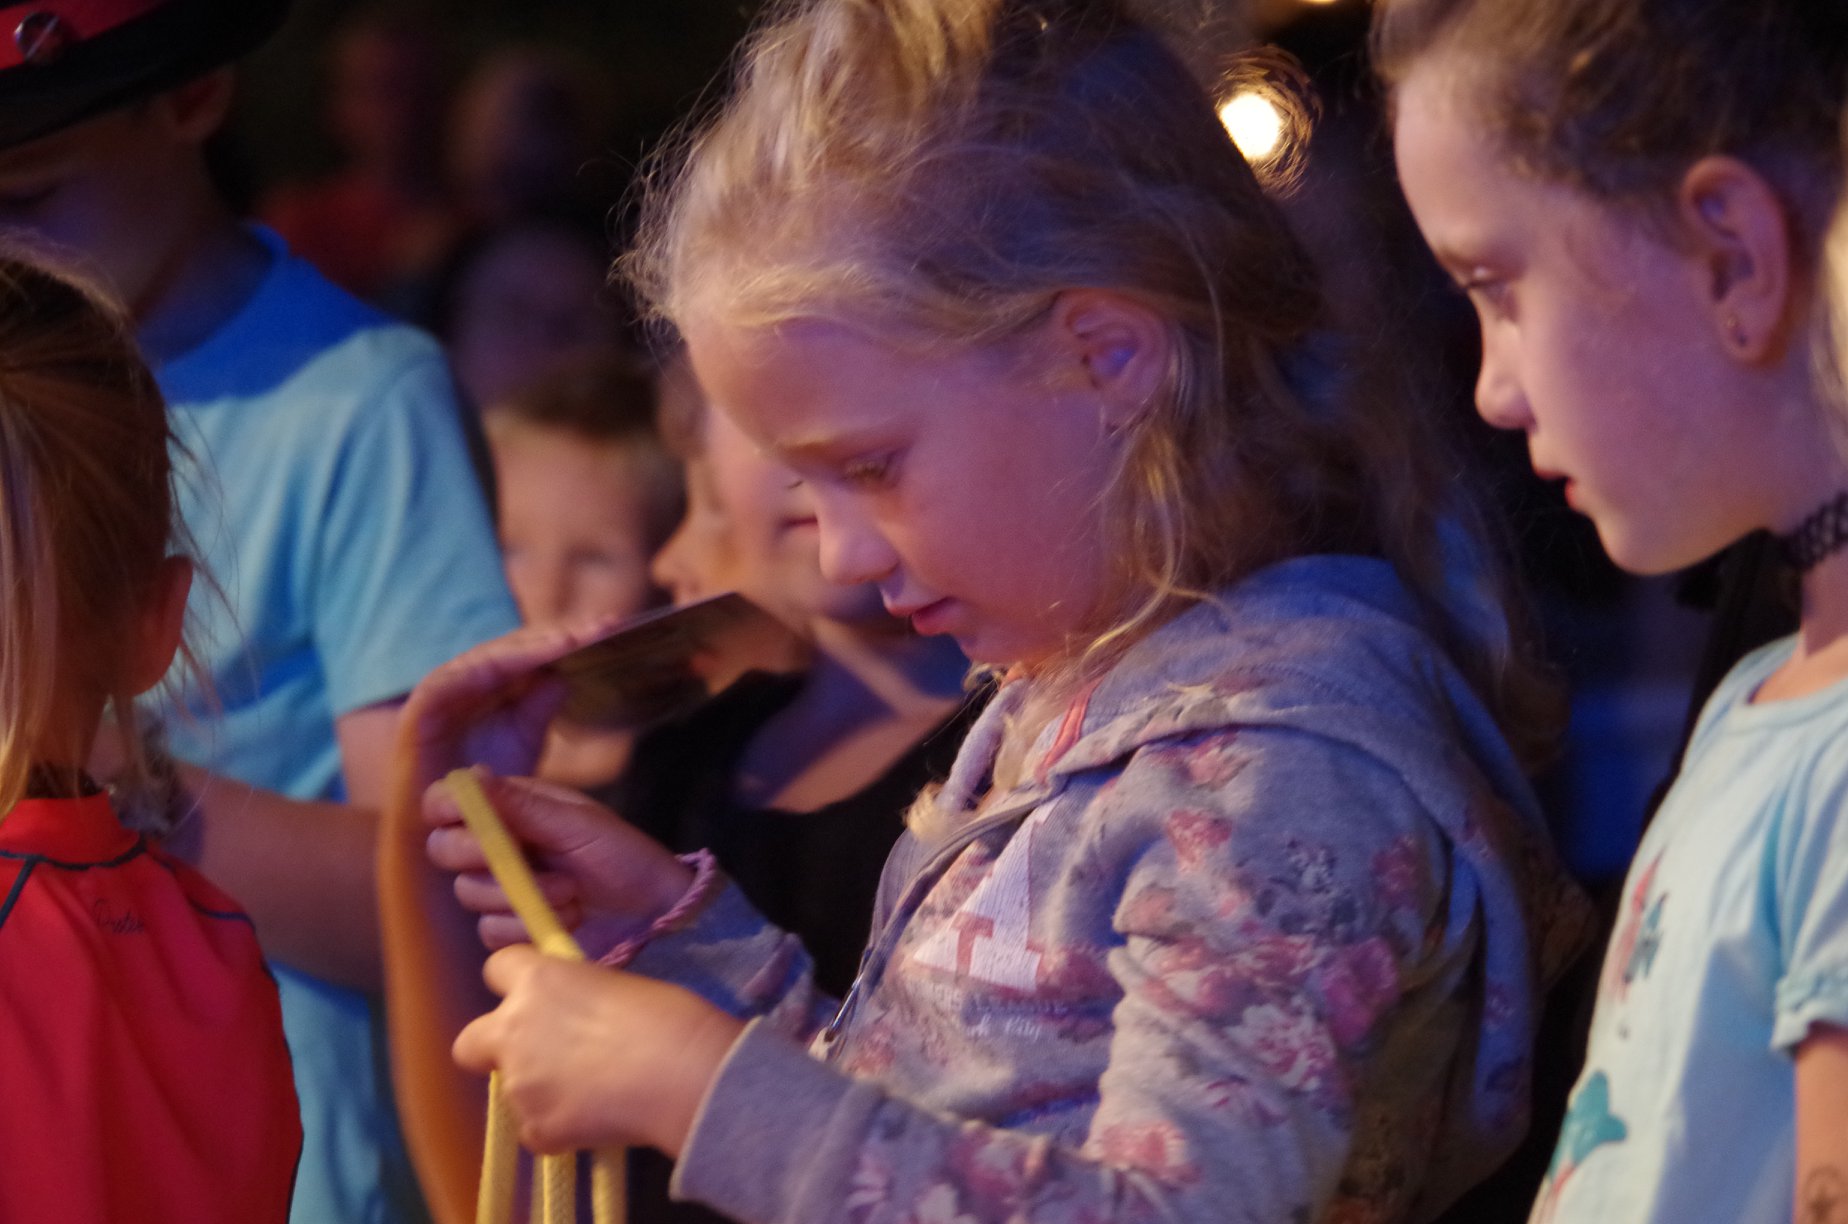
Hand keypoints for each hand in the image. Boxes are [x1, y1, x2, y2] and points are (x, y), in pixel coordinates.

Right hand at [401, 619, 626, 790]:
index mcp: (493, 682)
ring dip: (532, 645)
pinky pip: (452, 680)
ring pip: (491, 656)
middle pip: (519, 646)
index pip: (538, 651)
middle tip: (607, 625)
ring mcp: (442, 692)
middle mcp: (467, 679)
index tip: (616, 629)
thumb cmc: (485, 791)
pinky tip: (526, 657)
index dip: (575, 639)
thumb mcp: (522, 741)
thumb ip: (539, 705)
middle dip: (563, 633)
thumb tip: (560, 670)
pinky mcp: (419, 712)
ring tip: (573, 639)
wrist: (445, 837)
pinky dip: (488, 666)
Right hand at [424, 772, 692, 949]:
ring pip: (469, 893)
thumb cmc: (624, 856)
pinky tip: (569, 916)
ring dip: (521, 894)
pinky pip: (491, 932)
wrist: (654, 911)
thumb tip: (471, 774)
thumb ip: (522, 805)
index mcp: (511, 809)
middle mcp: (499, 847)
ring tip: (571, 890)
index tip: (461, 816)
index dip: (445, 806)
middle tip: (521, 858)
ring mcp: (502, 889)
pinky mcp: (511, 929)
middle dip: (478, 854)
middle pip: (443, 849)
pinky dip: (527, 926)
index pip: (449, 802)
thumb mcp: (577, 823)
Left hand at [452, 946, 743, 1156]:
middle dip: (493, 1049)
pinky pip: (535, 1131)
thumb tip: (576, 1017)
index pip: (497, 967)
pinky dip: (558, 1129)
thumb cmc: (665, 1016)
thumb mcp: (614, 986)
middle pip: (468, 1043)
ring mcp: (519, 1084)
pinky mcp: (536, 1129)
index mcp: (537, 981)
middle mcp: (513, 1030)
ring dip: (539, 1091)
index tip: (540, 996)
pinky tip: (595, 1120)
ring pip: (510, 1092)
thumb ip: (578, 1000)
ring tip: (592, 1094)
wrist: (679, 1073)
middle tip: (538, 1055)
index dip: (515, 983)